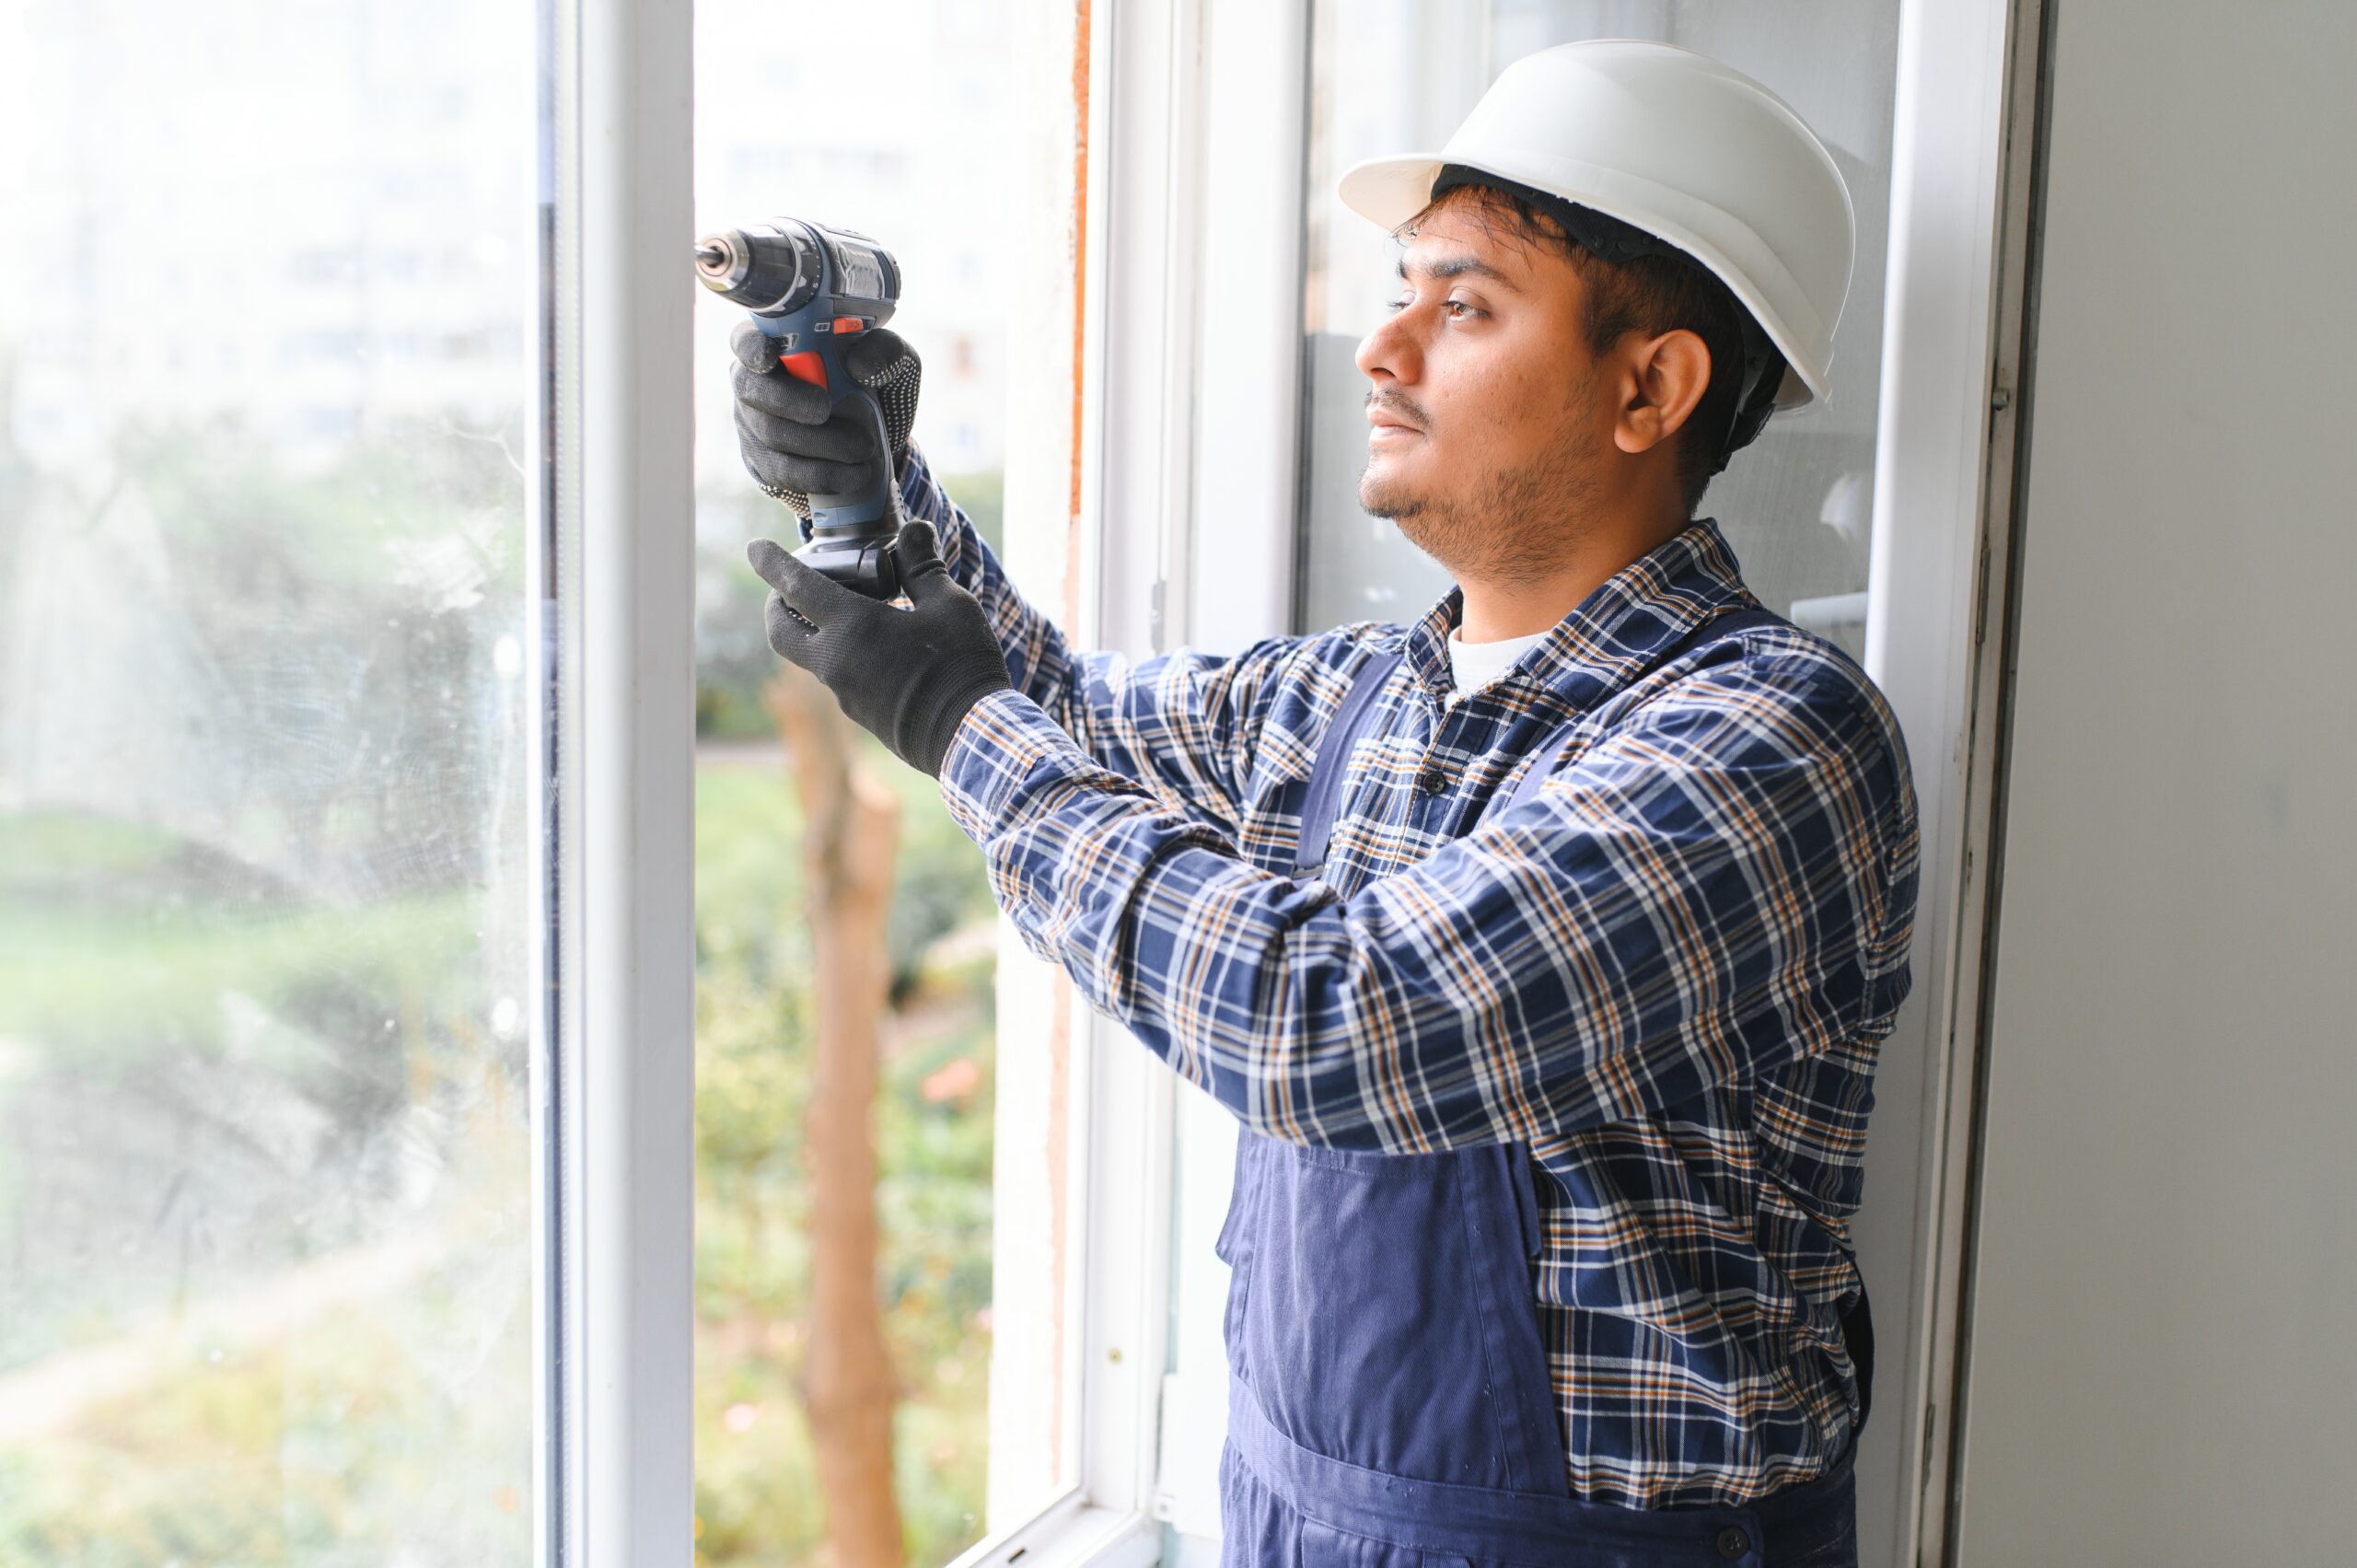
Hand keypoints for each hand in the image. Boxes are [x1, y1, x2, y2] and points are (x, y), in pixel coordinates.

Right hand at [731, 320, 922, 518]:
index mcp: (777, 344)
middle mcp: (755, 382)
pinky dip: (824, 475)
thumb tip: (859, 363)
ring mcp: (754, 425)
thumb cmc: (873, 385)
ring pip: (771, 435)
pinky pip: (784, 473)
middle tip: (824, 409)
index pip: (746, 338)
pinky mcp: (765, 464)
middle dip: (788, 401)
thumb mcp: (890, 362)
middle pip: (750, 389)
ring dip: (820, 444)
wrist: (874, 438)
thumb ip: (882, 352)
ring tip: (863, 448)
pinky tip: (855, 474)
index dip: (752, 348)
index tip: (772, 358)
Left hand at [747, 519, 1011, 777]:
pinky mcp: (860, 715)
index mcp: (853, 627)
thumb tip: (914, 529)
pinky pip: (838, 678)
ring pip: (810, 656)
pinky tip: (878, 650)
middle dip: (776, 605)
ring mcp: (844, 694)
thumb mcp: (950, 605)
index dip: (771, 563)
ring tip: (851, 614)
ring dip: (815, 631)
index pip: (795, 586)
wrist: (970, 737)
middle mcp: (835, 662)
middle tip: (789, 589)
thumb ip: (922, 566)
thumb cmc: (961, 666)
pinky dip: (843, 655)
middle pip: (781, 631)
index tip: (755, 548)